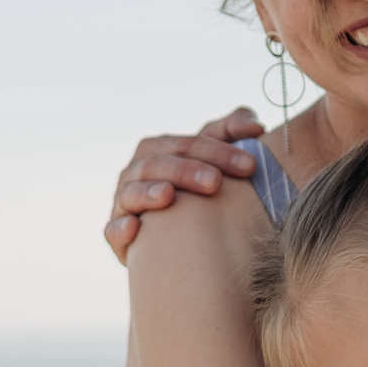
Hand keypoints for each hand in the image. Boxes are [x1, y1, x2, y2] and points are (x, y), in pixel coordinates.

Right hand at [102, 108, 265, 263]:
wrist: (175, 240)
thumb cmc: (197, 192)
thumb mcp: (214, 160)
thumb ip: (231, 135)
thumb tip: (255, 126)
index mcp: (158, 150)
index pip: (186, 144)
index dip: (217, 151)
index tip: (251, 165)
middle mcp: (136, 173)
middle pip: (157, 164)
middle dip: (186, 170)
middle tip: (215, 182)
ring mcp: (123, 203)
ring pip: (131, 192)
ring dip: (148, 192)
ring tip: (168, 195)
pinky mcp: (117, 235)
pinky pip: (112, 229)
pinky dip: (120, 228)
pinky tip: (134, 228)